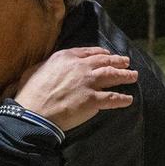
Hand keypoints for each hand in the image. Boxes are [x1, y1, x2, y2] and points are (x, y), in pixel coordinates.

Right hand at [13, 47, 137, 131]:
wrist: (34, 113)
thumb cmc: (30, 94)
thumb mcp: (35, 70)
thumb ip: (48, 65)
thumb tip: (50, 66)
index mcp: (65, 57)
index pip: (89, 52)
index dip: (101, 53)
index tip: (108, 55)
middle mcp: (80, 67)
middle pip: (105, 61)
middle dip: (118, 61)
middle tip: (127, 62)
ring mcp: (87, 83)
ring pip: (113, 76)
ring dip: (125, 76)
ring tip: (134, 76)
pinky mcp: (92, 100)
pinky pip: (112, 98)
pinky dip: (122, 98)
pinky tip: (129, 99)